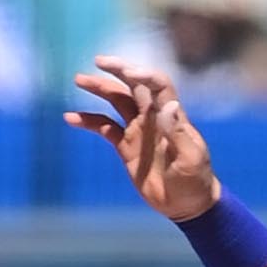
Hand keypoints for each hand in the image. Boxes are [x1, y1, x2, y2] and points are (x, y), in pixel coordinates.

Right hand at [67, 55, 217, 219]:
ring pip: (116, 101)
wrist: (187, 205)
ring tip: (79, 80)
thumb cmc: (194, 180)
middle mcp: (152, 116)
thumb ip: (177, 132)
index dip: (144, 75)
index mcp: (171, 115)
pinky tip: (71, 118)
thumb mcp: (191, 158)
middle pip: (133, 85)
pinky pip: (104, 128)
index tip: (128, 73)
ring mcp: (138, 129)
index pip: (157, 85)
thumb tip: (167, 105)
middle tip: (98, 61)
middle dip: (117, 71)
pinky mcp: (125, 146)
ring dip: (99, 89)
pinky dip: (88, 121)